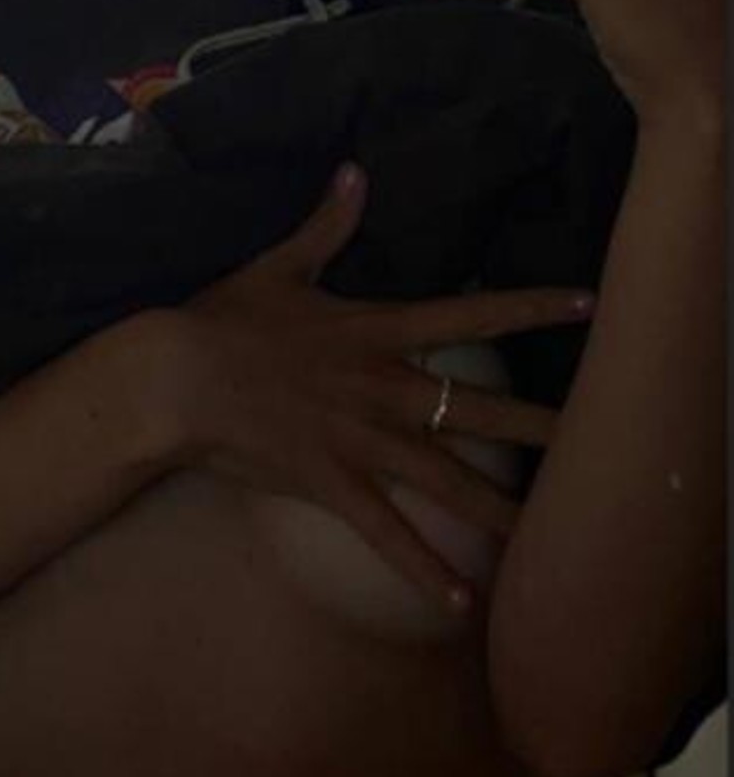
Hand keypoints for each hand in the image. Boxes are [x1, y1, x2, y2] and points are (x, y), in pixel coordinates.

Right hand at [169, 163, 594, 618]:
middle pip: (478, 408)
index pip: (470, 315)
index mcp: (377, 329)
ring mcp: (361, 440)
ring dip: (500, 510)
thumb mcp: (279, 265)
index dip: (531, 308)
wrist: (174, 379)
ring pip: (447, 478)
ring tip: (551, 539)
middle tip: (602, 444)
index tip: (587, 304)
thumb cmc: (224, 320)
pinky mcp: (332, 484)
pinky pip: (388, 534)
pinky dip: (424, 570)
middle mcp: (384, 387)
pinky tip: (463, 605)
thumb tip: (356, 171)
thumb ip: (327, 224)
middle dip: (541, 427)